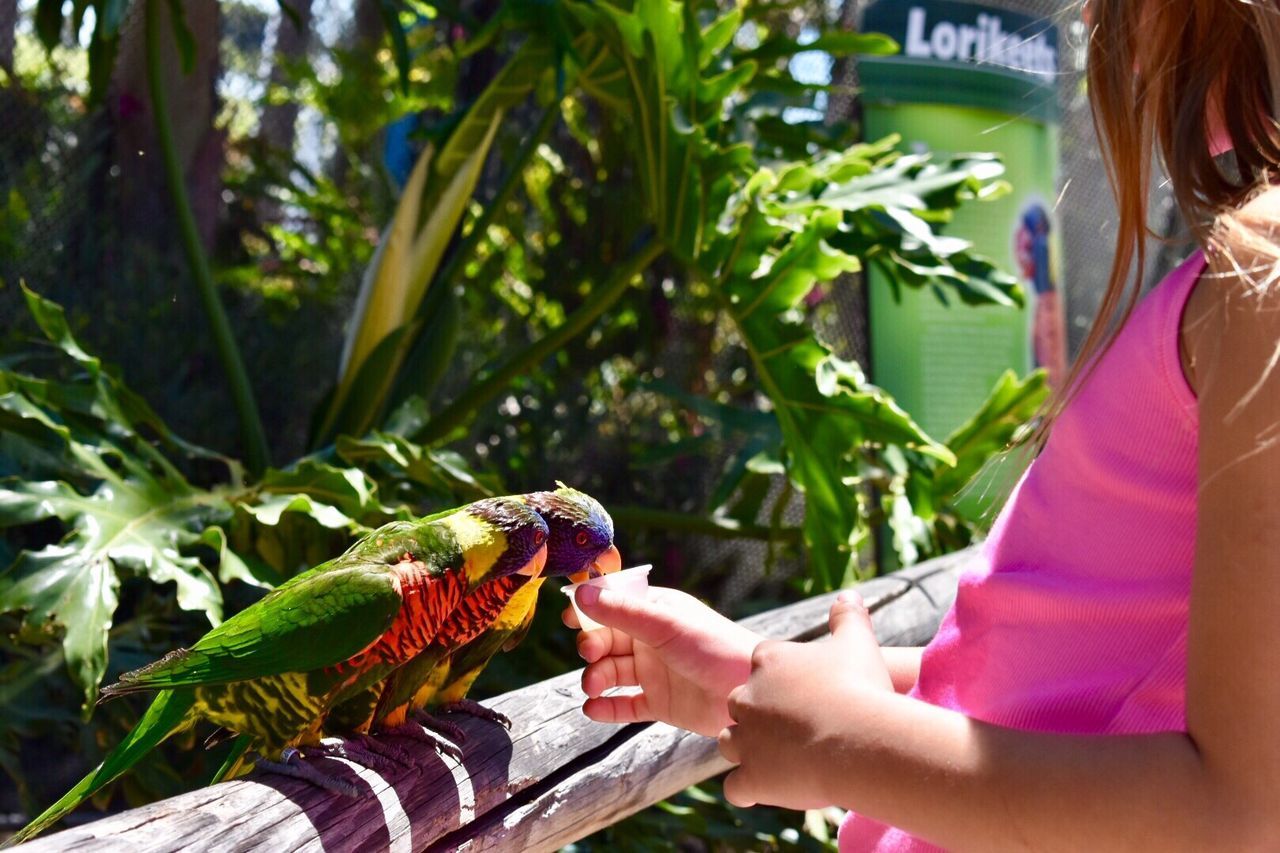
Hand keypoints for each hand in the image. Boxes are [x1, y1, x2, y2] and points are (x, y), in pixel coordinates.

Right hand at [566, 585, 760, 736]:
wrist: (748, 692)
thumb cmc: (713, 647)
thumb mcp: (665, 625)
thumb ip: (622, 612)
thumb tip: (581, 593)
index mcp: (657, 612)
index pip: (615, 605)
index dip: (591, 610)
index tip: (569, 618)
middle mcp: (653, 641)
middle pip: (608, 641)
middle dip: (593, 646)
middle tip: (589, 654)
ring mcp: (656, 673)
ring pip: (612, 673)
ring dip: (596, 678)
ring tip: (594, 686)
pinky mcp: (660, 704)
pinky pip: (625, 705)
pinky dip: (607, 708)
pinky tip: (593, 708)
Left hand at [717, 591, 892, 809]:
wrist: (861, 739)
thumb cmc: (860, 687)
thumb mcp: (857, 641)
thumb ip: (847, 617)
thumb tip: (850, 596)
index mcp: (768, 661)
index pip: (760, 665)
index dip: (780, 680)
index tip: (804, 691)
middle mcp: (747, 696)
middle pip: (738, 703)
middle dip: (758, 715)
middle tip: (795, 728)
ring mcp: (745, 739)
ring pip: (729, 743)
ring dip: (750, 751)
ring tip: (783, 759)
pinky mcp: (751, 776)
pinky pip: (736, 787)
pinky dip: (749, 789)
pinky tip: (773, 787)